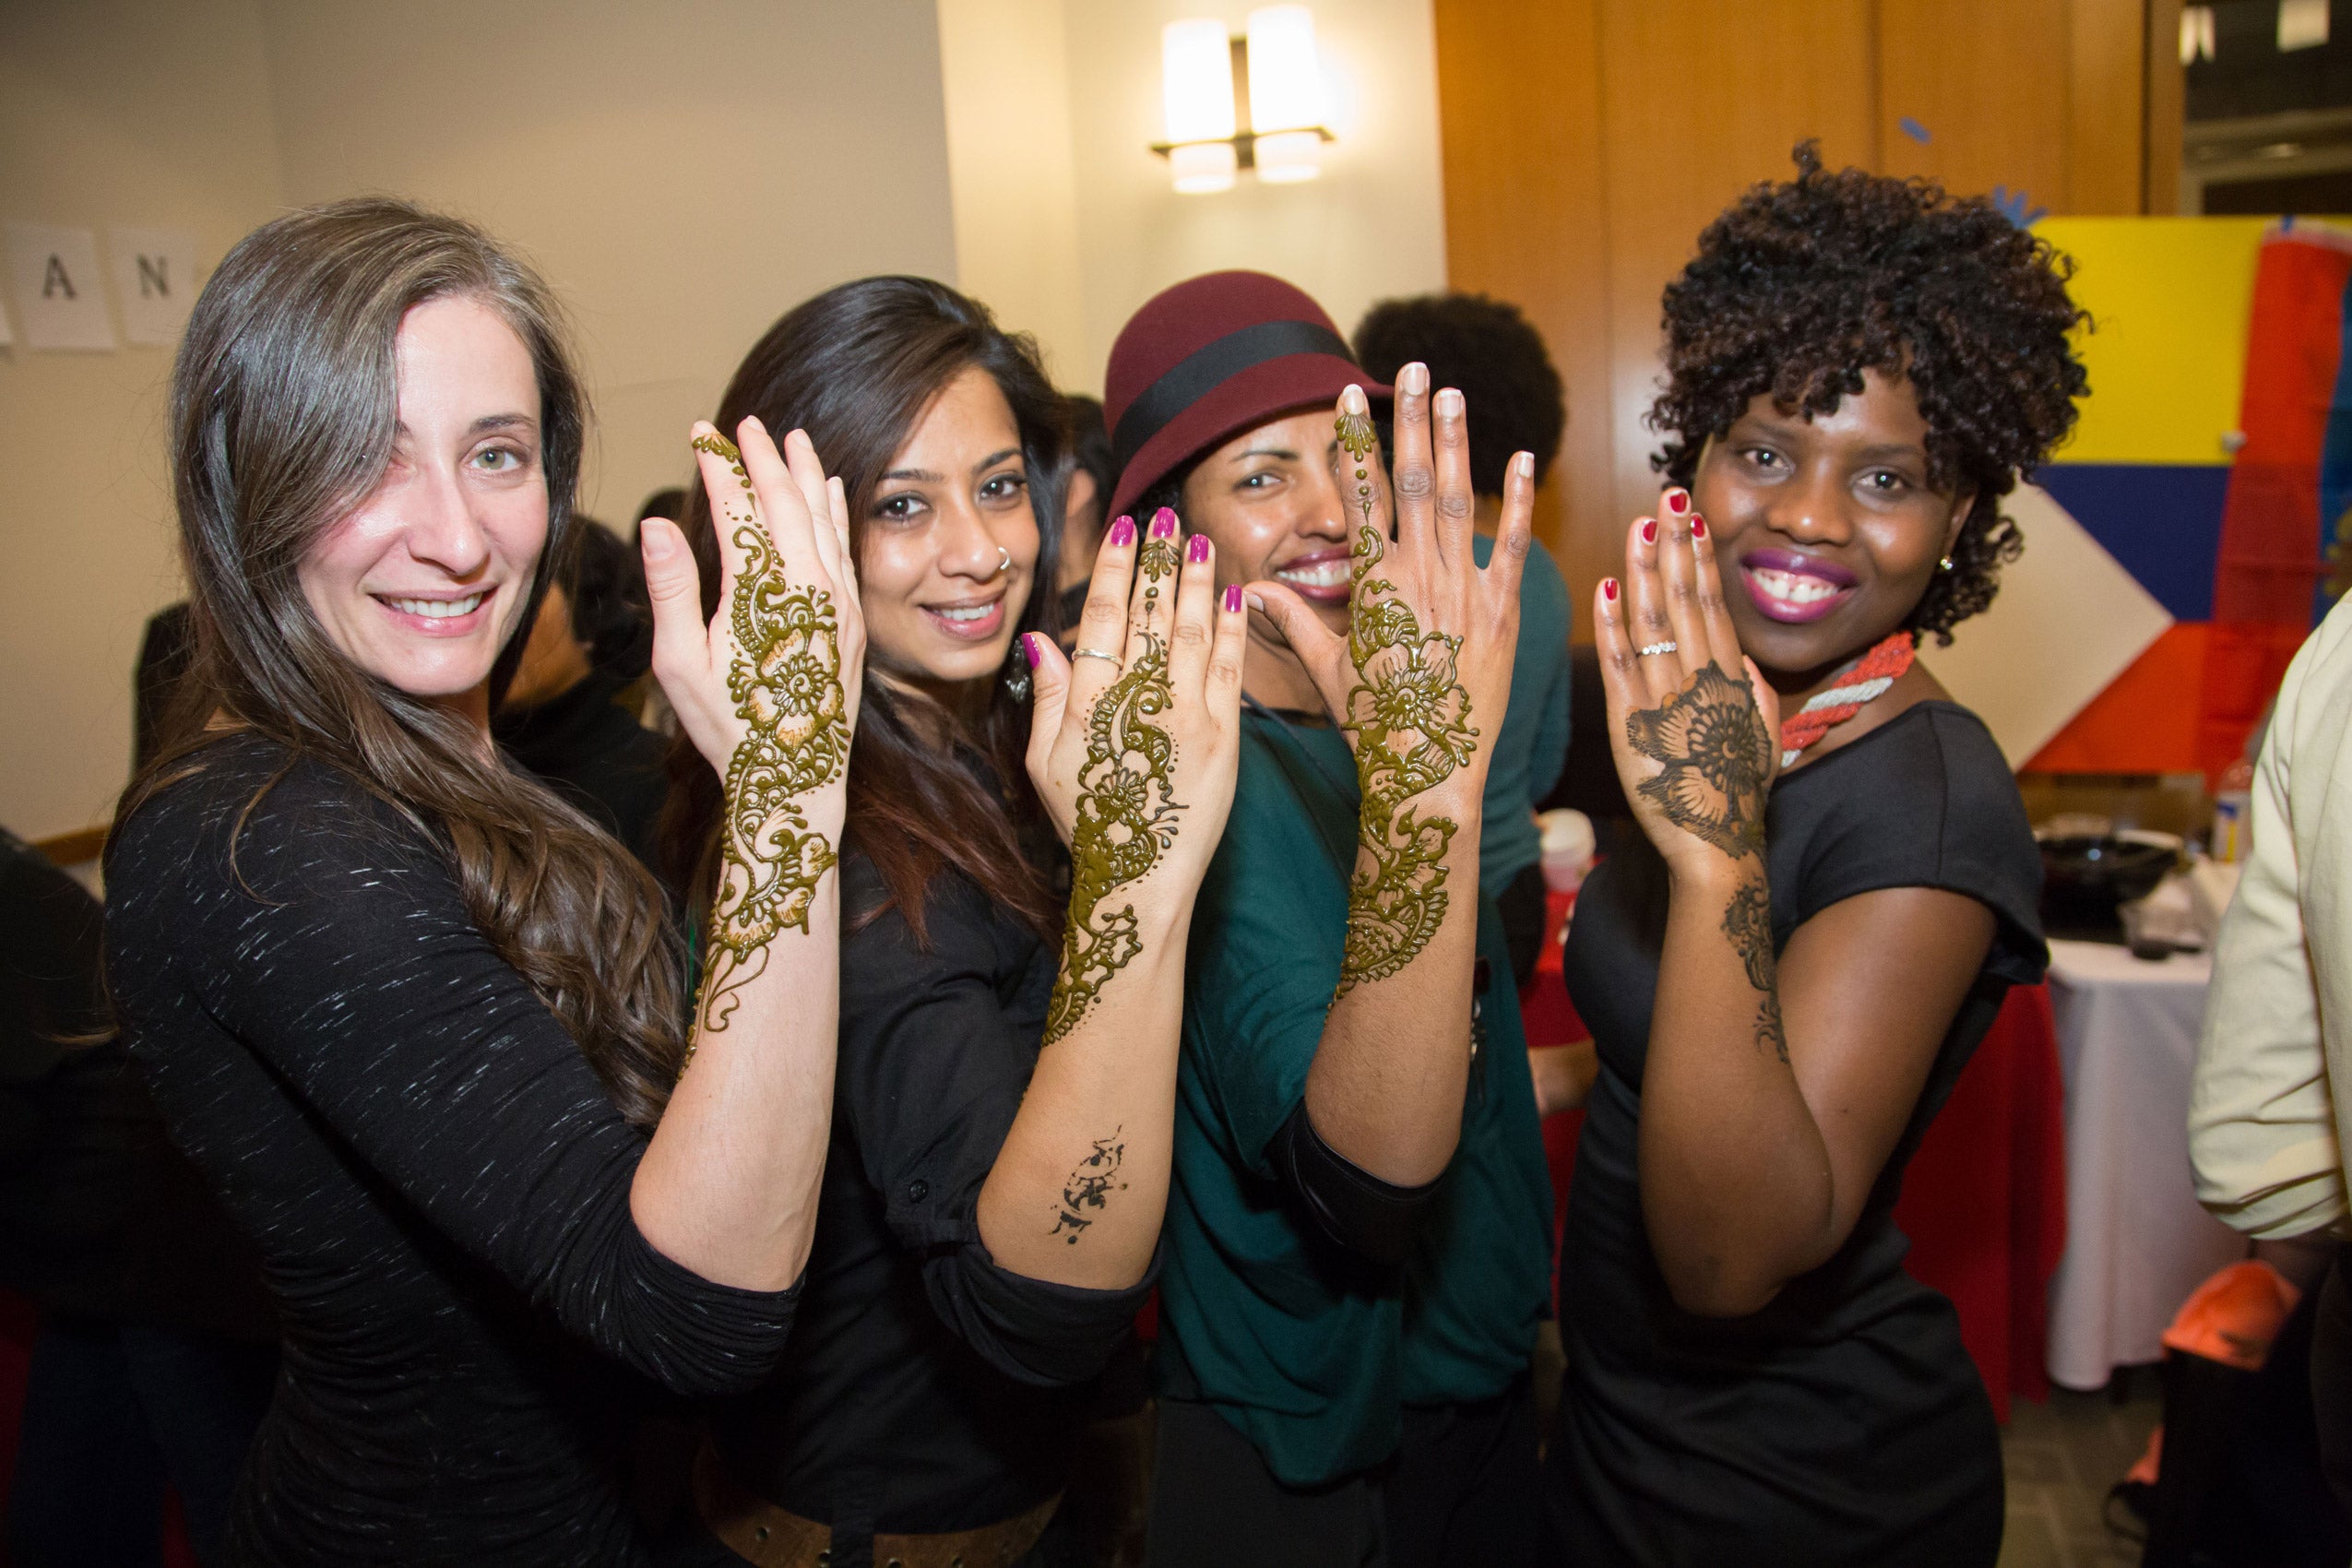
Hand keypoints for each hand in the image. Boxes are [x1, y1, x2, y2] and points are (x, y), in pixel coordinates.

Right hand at [642, 416, 866, 1033]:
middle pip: (786, 503)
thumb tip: (659, 524)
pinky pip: (845, 550)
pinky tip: (830, 491)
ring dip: (805, 475)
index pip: (739, 509)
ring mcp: (838, 604)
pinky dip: (835, 513)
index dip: (719, 466)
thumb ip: (672, 589)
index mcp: (762, 593)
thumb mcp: (681, 665)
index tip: (702, 433)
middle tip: (744, 424)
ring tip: (792, 438)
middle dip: (763, 459)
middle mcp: (810, 589)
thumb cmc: (729, 728)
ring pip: (824, 520)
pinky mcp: (853, 621)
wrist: (796, 780)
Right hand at [1024, 507, 1247, 1042]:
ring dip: (1195, 580)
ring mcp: (1188, 718)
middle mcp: (1140, 704)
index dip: (1113, 572)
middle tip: (1162, 516)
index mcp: (1092, 707)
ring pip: (1193, 632)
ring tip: (1196, 539)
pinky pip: (1231, 670)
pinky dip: (1232, 628)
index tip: (1122, 532)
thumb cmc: (1089, 823)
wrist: (1141, 880)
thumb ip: (1049, 698)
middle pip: (1150, 615)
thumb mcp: (1045, 764)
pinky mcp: (1225, 738)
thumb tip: (1042, 639)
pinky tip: (1231, 594)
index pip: (1103, 622)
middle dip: (1157, 561)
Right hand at [1249, 365, 1532, 792]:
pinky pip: (1514, 547)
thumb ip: (1293, 620)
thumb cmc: (1373, 727)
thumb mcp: (1327, 670)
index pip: (1360, 498)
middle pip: (1410, 482)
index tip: (1352, 397)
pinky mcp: (1503, 613)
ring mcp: (1462, 591)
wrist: (1427, 773)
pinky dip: (1517, 502)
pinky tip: (1520, 458)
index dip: (1357, 443)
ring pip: (1456, 501)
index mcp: (1370, 587)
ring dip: (1456, 442)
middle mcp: (1415, 577)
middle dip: (1412, 420)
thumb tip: (1247, 591)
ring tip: (1455, 393)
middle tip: (1414, 368)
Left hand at [1591, 491, 1780, 879]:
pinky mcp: (1631, 724)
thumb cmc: (1738, 796)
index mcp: (1730, 678)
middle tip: (1668, 496)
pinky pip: (1620, 665)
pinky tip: (1606, 588)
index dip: (1700, 556)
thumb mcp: (1760, 738)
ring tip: (1639, 524)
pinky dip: (1612, 625)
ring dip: (1645, 568)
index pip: (1712, 603)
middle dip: (1676, 543)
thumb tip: (1741, 656)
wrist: (1718, 846)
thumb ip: (1752, 690)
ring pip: (1654, 621)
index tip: (1691, 517)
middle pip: (1685, 598)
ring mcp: (1665, 698)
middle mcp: (1699, 678)